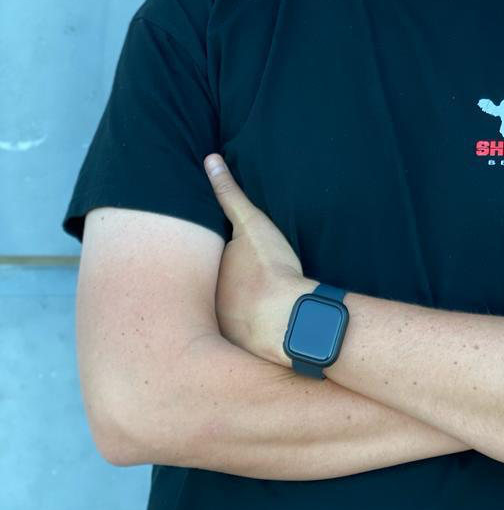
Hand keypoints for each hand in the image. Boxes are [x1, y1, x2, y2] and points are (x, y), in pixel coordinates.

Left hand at [204, 153, 309, 360]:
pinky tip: (270, 329)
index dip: (226, 257)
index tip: (238, 256)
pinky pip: (247, 337)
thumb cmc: (270, 269)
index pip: (212, 261)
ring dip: (236, 314)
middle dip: (222, 289)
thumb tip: (209, 159)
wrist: (289, 320)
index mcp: (208, 274)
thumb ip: (229, 193)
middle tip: (245, 285)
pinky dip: (254, 332)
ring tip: (255, 308)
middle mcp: (208, 303)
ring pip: (227, 316)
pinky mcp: (246, 350)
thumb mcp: (251, 224)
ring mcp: (225, 329)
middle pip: (215, 290)